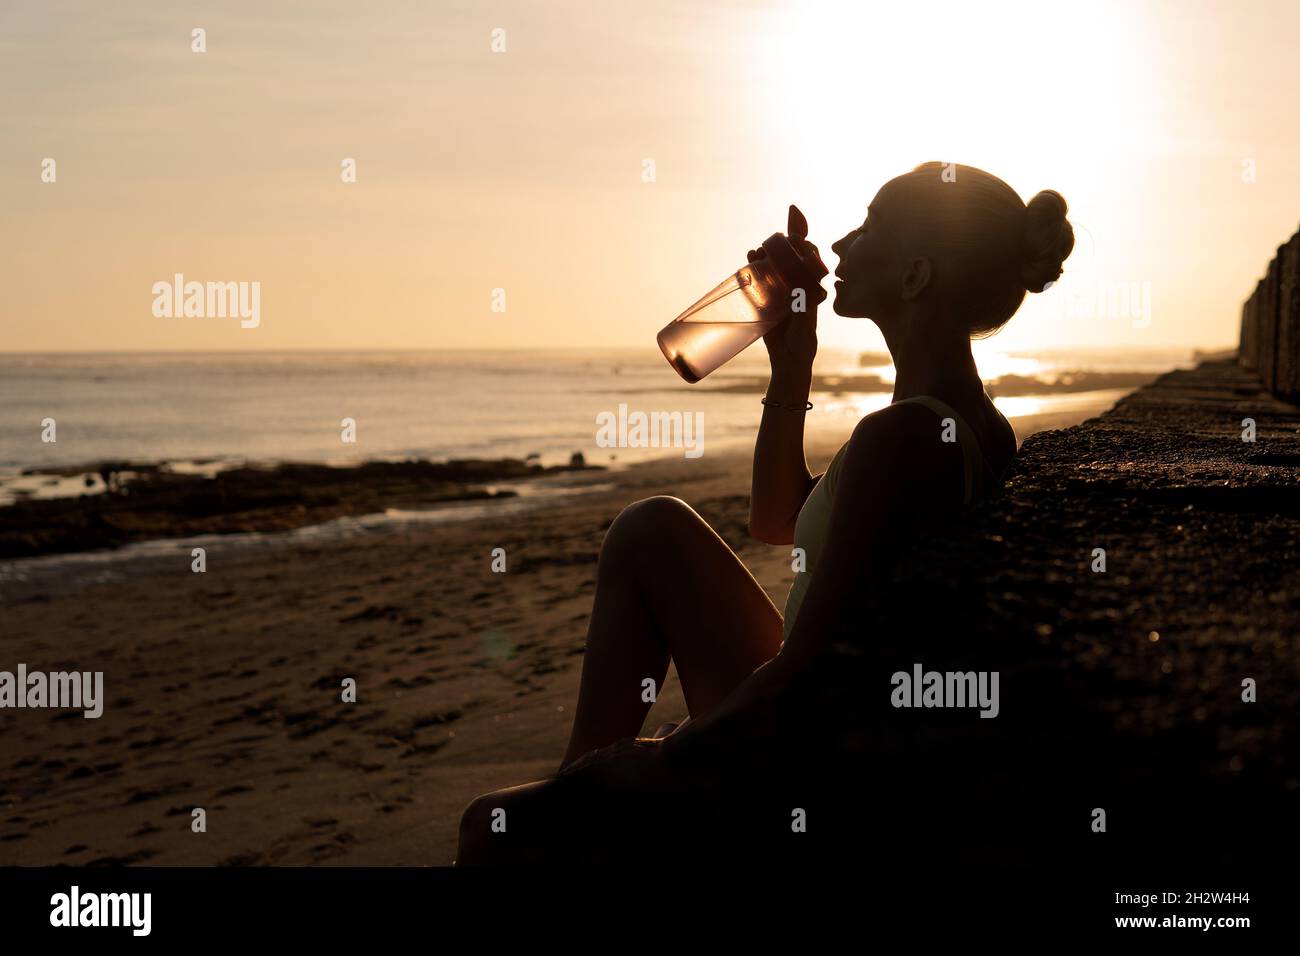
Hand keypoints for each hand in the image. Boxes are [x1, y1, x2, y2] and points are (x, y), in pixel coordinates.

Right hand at [749, 204, 823, 378]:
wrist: (788, 362)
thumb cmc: (802, 345)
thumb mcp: (804, 328)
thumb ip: (801, 311)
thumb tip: (798, 291)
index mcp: (811, 290)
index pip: (811, 262)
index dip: (806, 246)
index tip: (797, 238)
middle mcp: (796, 288)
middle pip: (790, 259)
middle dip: (782, 246)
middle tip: (772, 242)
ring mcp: (780, 293)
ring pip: (774, 268)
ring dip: (766, 255)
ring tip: (756, 252)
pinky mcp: (765, 301)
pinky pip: (760, 281)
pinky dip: (754, 269)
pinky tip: (749, 261)